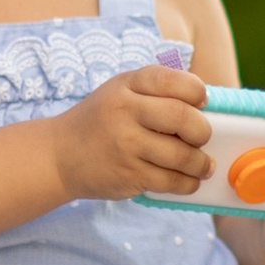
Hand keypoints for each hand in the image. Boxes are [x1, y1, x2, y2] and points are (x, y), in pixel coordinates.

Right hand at [49, 64, 214, 203]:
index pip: (173, 81)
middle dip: (202, 131)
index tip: (202, 103)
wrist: (59, 155)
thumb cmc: (100, 121)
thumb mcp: (120, 92)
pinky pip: (171, 181)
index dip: (197, 92)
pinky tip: (188, 180)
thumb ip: (156, 91)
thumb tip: (205, 106)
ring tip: (202, 165)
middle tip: (202, 138)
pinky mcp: (128, 175)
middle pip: (183, 118)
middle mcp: (125, 112)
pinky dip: (188, 183)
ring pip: (182, 155)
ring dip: (200, 163)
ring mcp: (126, 145)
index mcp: (127, 85)